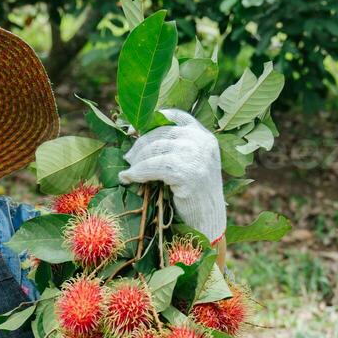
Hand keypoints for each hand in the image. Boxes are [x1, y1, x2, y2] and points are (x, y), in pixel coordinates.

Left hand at [118, 108, 226, 243]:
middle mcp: (202, 142)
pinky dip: (138, 172)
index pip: (177, 116)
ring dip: (137, 160)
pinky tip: (129, 178)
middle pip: (162, 133)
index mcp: (205, 136)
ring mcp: (196, 156)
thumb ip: (176, 148)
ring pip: (156, 149)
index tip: (134, 130)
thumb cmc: (195, 195)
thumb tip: (138, 136)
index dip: (153, 120)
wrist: (208, 220)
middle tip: (128, 157)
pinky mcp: (188, 173)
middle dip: (141, 144)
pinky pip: (154, 167)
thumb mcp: (191, 163)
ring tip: (128, 170)